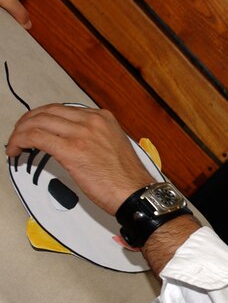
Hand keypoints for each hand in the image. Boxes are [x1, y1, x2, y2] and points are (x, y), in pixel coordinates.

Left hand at [7, 104, 155, 213]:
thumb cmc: (128, 178)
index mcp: (103, 118)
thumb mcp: (113, 145)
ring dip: (19, 133)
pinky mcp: (71, 150)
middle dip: (27, 122)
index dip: (42, 117)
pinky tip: (15, 151)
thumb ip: (94, 137)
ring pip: (37, 122)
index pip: (62, 109)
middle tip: (19, 135)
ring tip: (15, 144)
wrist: (137, 193)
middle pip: (47, 112)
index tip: (35, 127)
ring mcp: (81, 134)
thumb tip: (70, 141)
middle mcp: (91, 121)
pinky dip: (18, 142)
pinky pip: (35, 138)